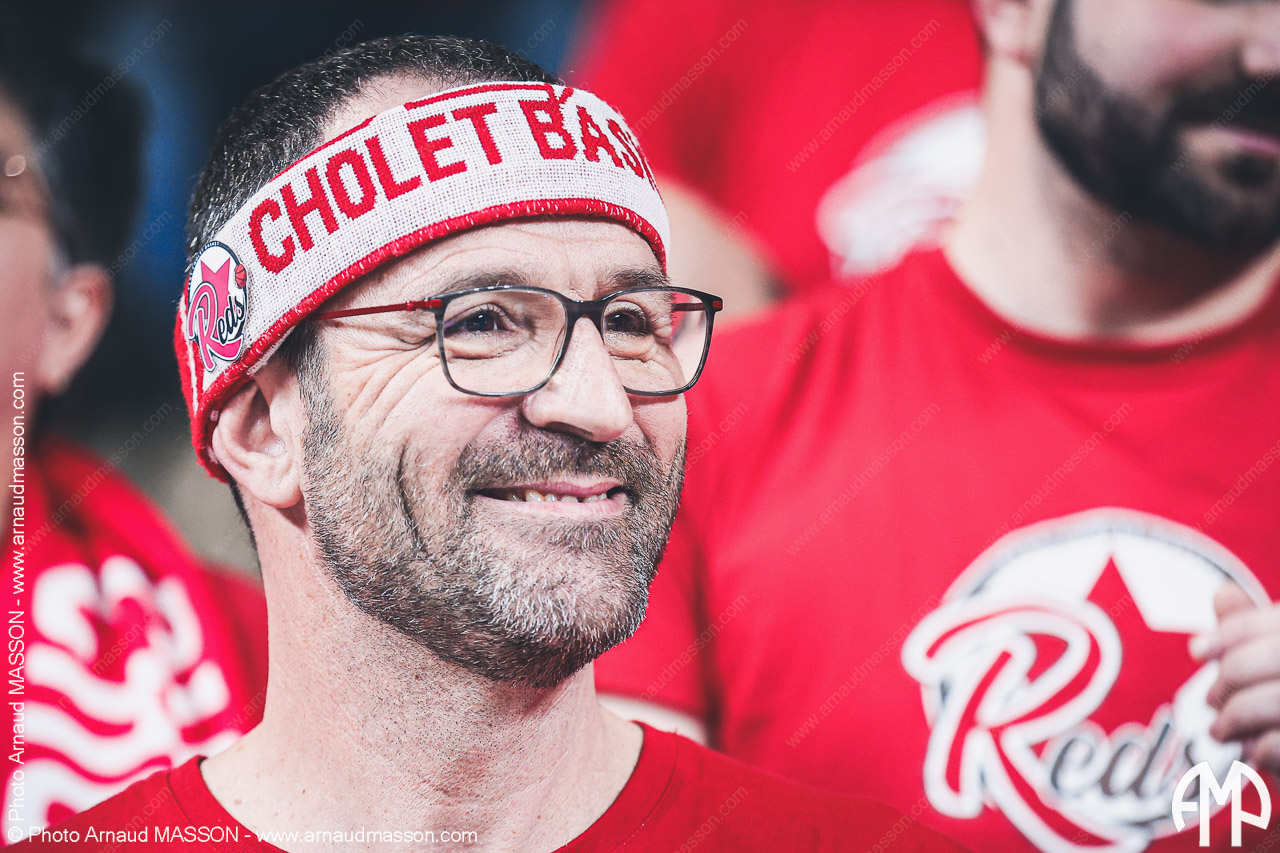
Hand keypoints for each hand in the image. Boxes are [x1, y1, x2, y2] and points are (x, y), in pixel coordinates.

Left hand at [1193, 583, 1279, 772]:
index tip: (1197, 650)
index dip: (1233, 633)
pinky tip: (1252, 753)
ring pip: (1277, 702)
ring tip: (1221, 731)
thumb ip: (1256, 634)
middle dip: (1230, 678)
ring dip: (1235, 717)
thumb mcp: (1277, 667)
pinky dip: (1260, 748)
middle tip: (1210, 701)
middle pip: (1278, 657)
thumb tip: (1224, 594)